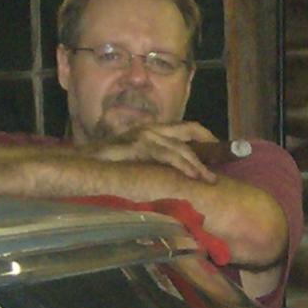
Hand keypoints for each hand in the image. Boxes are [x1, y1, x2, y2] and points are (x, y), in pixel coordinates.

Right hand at [84, 122, 218, 182]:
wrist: (80, 162)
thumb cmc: (104, 165)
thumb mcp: (133, 162)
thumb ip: (151, 164)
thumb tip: (168, 178)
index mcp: (151, 131)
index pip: (185, 128)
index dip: (205, 137)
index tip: (219, 150)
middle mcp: (150, 129)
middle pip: (189, 129)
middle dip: (211, 144)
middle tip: (227, 159)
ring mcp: (144, 135)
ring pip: (180, 146)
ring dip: (198, 164)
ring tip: (209, 179)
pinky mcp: (138, 146)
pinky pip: (167, 154)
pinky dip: (182, 165)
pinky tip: (192, 176)